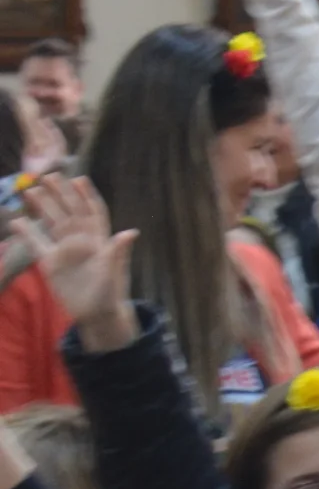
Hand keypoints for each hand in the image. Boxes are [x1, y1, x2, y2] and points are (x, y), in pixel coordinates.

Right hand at [21, 176, 137, 348]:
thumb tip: (130, 232)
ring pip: (52, 223)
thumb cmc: (112, 290)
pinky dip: (27, 233)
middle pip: (69, 212)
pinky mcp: (50, 263)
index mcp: (100, 239)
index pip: (93, 212)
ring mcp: (64, 250)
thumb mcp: (115, 270)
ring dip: (43, 208)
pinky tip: (16, 221)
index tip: (79, 179)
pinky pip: (37, 244)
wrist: (97, 313)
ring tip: (32, 191)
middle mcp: (81, 241)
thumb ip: (119, 251)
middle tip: (49, 175)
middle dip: (61, 194)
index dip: (87, 196)